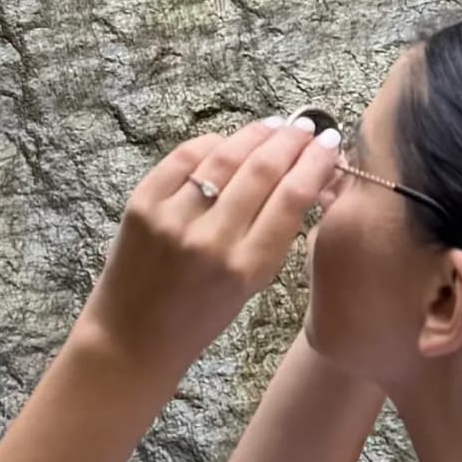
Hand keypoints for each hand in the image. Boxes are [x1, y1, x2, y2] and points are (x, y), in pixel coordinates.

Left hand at [74, 115, 342, 400]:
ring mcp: (173, 218)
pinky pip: (185, 158)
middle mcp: (211, 240)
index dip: (315, 164)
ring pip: (224, 157)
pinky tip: (229, 140)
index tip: (329, 144)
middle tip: (306, 127)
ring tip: (276, 126)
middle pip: (262, 171)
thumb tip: (303, 180)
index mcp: (246, 268)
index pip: (291, 200)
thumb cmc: (199, 318)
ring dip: (255, 135)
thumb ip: (273, 236)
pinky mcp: (142, 202)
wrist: (132, 336)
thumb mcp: (250, 286)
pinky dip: (212, 144)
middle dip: (290, 142)